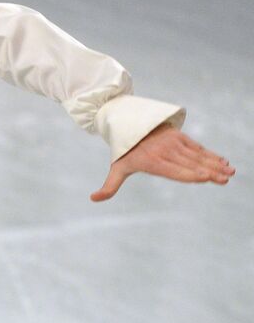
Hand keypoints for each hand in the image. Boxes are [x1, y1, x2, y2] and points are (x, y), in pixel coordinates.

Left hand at [92, 123, 233, 201]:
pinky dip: (211, 154)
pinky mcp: (180, 136)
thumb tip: (93, 199)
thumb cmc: (125, 151)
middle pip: (190, 164)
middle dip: (209, 171)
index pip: (173, 170)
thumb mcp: (116, 168)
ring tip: (230, 171)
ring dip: (215, 163)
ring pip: (197, 155)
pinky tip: (223, 161)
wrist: (129, 124)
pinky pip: (198, 147)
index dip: (190, 174)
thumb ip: (109, 186)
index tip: (206, 177)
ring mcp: (174, 142)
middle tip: (225, 179)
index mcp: (151, 161)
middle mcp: (165, 151)